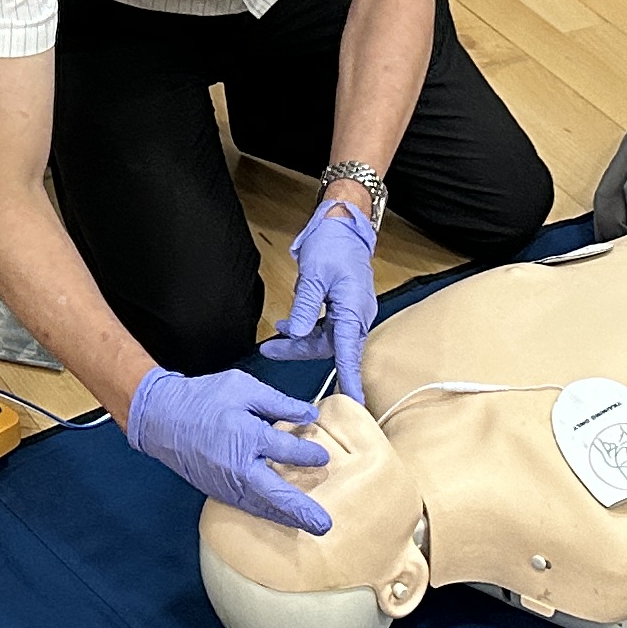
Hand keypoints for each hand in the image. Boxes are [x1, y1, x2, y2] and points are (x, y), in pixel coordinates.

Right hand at [123, 365, 333, 529]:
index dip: (308, 454)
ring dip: (286, 517)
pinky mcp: (218, 491)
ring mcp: (226, 483)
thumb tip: (309, 414)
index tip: (323, 456)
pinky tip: (279, 515)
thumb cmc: (204, 399)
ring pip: (261, 506)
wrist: (162, 418)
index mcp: (247, 437)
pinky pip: (247, 505)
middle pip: (276, 495)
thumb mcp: (243, 387)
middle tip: (324, 525)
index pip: (286, 451)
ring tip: (308, 525)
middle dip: (301, 511)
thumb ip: (278, 402)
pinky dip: (266, 512)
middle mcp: (238, 467)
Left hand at [259, 196, 379, 389]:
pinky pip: (326, 328)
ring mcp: (351, 312)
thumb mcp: (313, 275)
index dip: (349, 379)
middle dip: (300, 351)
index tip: (353, 403)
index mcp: (354, 309)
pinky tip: (287, 326)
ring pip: (326, 339)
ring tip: (272, 341)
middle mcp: (357, 315)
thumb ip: (304, 306)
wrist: (341, 224)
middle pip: (330, 347)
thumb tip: (296, 334)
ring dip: (300, 341)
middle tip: (269, 352)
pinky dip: (306, 330)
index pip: (350, 352)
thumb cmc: (332, 245)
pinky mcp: (343, 307)